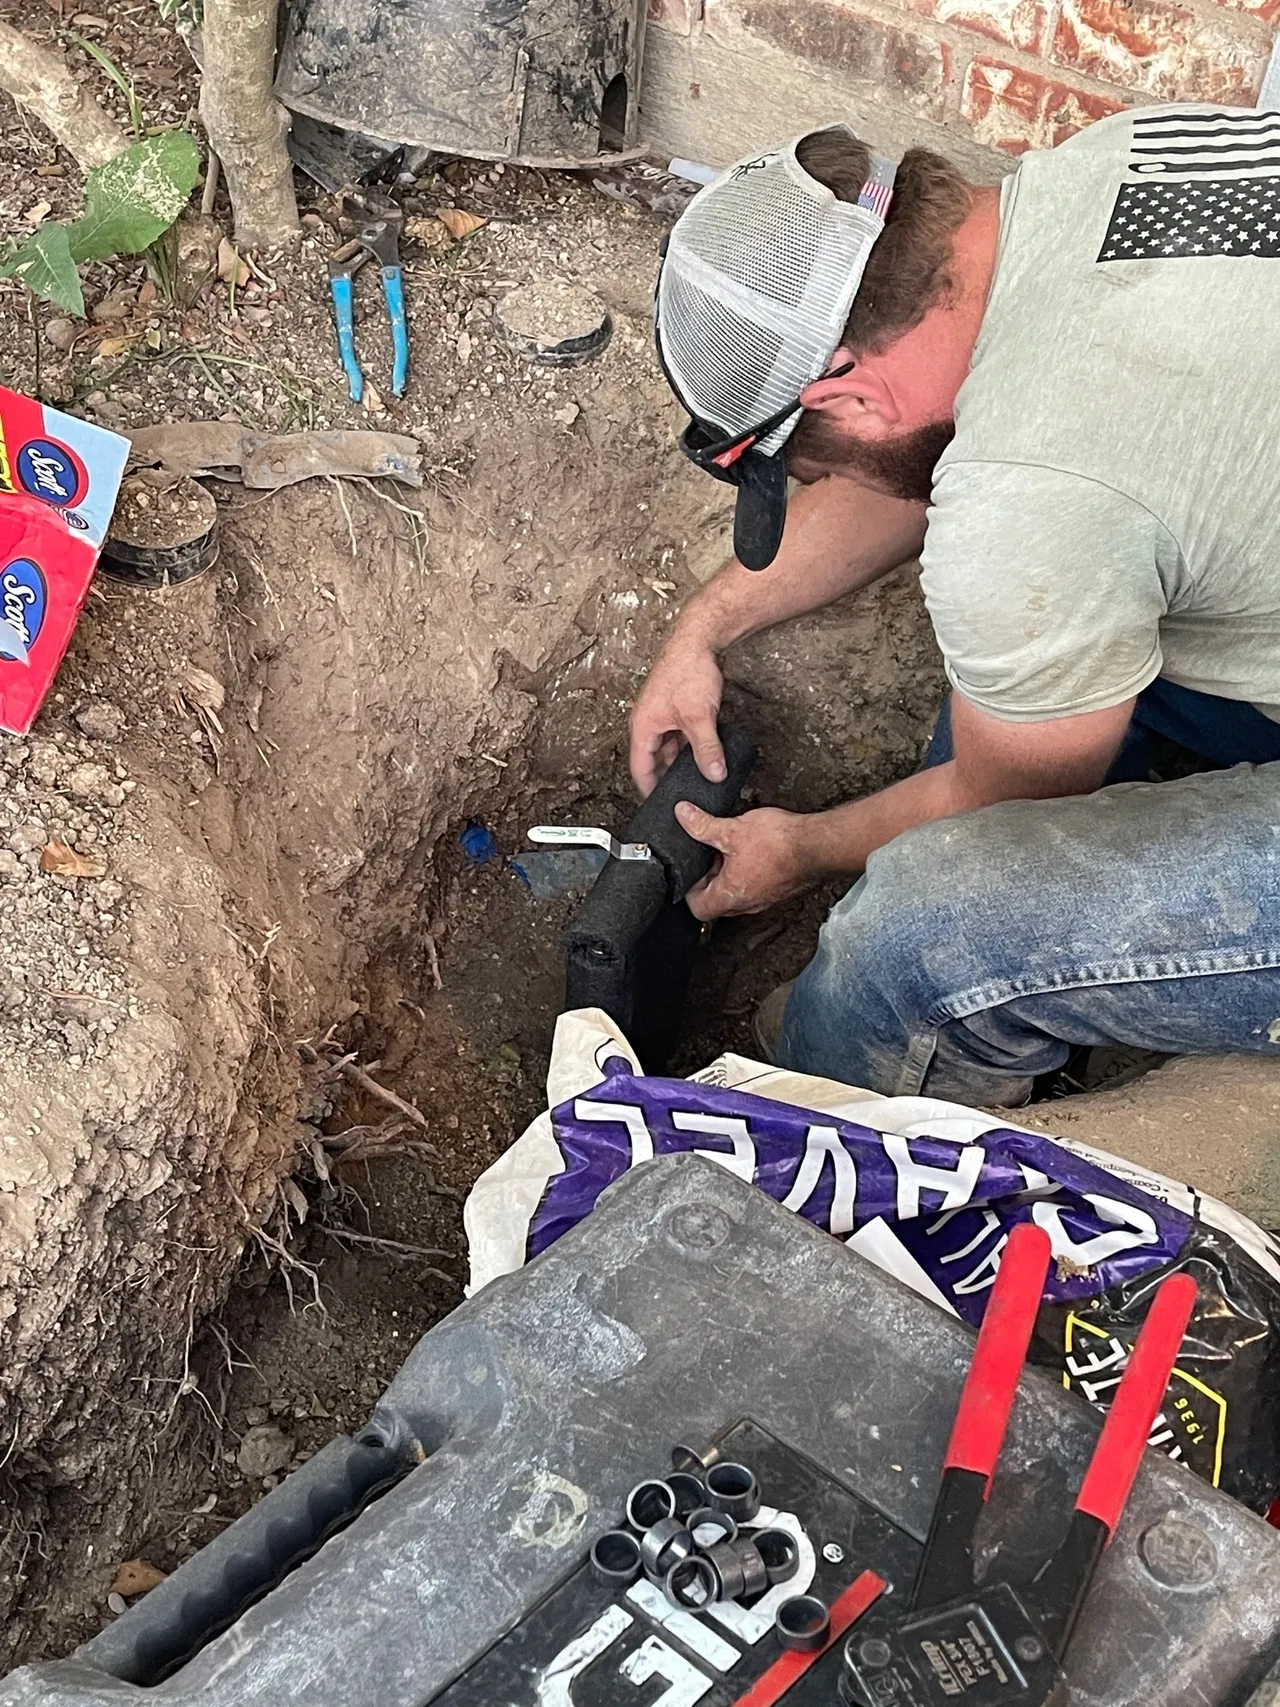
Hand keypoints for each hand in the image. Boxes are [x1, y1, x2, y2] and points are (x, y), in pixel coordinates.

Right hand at [629, 638, 725, 795]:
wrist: (698, 640)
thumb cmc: (688, 671)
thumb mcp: (700, 717)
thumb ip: (707, 750)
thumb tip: (714, 774)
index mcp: (642, 727)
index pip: (640, 769)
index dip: (650, 790)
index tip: (660, 806)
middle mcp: (647, 722)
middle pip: (654, 760)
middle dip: (668, 777)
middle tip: (683, 794)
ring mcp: (661, 715)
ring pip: (668, 748)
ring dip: (680, 761)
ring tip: (696, 777)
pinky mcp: (674, 709)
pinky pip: (678, 736)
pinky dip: (688, 747)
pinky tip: (704, 754)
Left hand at [675, 802, 816, 919]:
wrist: (818, 845)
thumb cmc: (779, 843)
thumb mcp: (732, 829)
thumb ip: (703, 825)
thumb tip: (683, 815)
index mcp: (731, 897)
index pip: (697, 908)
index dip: (689, 890)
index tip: (690, 869)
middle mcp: (748, 905)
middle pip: (717, 902)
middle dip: (710, 878)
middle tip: (709, 854)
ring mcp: (766, 900)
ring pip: (738, 894)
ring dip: (730, 875)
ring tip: (731, 849)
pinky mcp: (780, 891)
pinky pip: (756, 887)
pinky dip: (749, 872)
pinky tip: (753, 850)